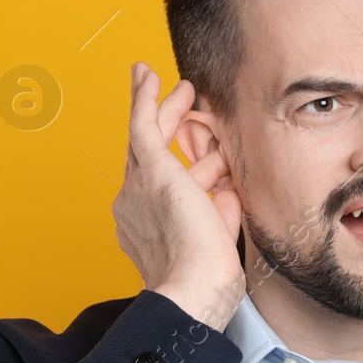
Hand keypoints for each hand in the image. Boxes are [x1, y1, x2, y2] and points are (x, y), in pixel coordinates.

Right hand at [113, 62, 245, 331]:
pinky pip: (141, 123)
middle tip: (183, 102)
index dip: (192, 169)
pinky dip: (144, 97)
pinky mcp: (150, 170)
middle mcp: (134, 205)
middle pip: (152, 156)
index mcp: (148, 228)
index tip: (206, 156)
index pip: (169, 188)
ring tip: (183, 86)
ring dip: (165, 107)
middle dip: (170, 127)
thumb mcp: (219, 239)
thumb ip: (221, 212)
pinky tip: (147, 74)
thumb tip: (228, 189)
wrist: (195, 288)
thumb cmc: (209, 280)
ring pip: (147, 136)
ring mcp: (137, 187)